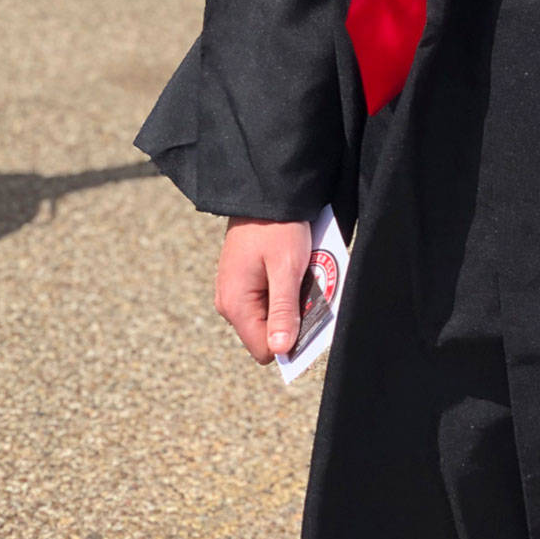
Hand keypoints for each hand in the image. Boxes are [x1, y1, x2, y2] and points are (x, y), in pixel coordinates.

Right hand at [215, 217, 311, 362]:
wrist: (264, 189)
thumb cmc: (276, 225)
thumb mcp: (286, 267)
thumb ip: (283, 310)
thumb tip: (280, 350)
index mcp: (235, 304)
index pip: (264, 349)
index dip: (290, 339)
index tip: (309, 315)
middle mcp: (230, 302)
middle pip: (268, 332)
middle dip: (292, 316)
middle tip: (307, 287)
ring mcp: (235, 290)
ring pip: (271, 312)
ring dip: (291, 299)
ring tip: (302, 271)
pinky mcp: (244, 278)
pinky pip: (268, 295)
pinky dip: (285, 286)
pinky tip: (295, 265)